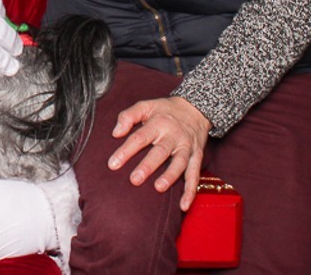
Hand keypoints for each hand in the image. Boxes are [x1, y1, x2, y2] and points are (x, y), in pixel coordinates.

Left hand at [107, 95, 211, 209]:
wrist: (195, 108)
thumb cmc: (165, 110)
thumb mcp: (146, 105)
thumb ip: (128, 116)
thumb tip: (115, 133)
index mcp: (159, 123)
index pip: (140, 137)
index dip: (126, 151)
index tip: (112, 164)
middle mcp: (174, 135)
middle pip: (160, 151)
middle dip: (148, 166)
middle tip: (134, 180)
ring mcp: (186, 147)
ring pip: (180, 163)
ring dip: (170, 176)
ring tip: (158, 188)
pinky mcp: (197, 157)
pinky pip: (195, 175)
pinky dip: (191, 191)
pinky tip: (183, 205)